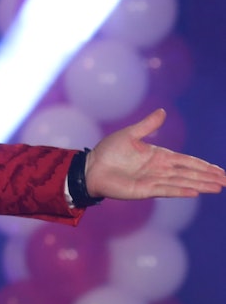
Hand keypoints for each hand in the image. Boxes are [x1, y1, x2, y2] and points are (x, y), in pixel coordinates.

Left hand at [85, 108, 225, 199]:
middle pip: (189, 173)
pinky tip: (195, 191)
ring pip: (182, 182)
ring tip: (218, 187)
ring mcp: (153, 180)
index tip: (220, 170)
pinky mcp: (145, 190)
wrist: (91, 167)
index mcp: (158, 156)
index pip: (186, 161)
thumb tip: (163, 111)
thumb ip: (147, 125)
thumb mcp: (129, 135)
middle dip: (208, 176)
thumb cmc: (108, 151)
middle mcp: (159, 170)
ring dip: (200, 184)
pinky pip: (166, 190)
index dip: (203, 165)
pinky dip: (181, 190)